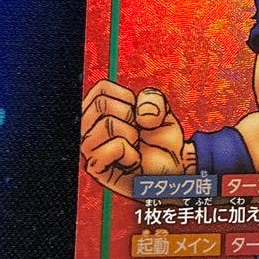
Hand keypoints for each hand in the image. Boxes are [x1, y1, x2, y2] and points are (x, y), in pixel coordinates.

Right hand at [80, 81, 185, 196]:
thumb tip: (141, 116)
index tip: (137, 115)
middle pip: (101, 104)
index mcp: (96, 110)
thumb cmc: (160, 141)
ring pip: (107, 124)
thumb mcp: (162, 111)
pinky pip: (114, 148)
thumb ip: (152, 99)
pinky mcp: (95, 168)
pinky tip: (132, 162)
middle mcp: (86, 128)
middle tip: (136, 134)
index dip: (128, 99)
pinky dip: (132, 155)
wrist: (172, 170)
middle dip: (129, 116)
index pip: (102, 88)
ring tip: (133, 148)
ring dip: (131, 136)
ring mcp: (88, 148)